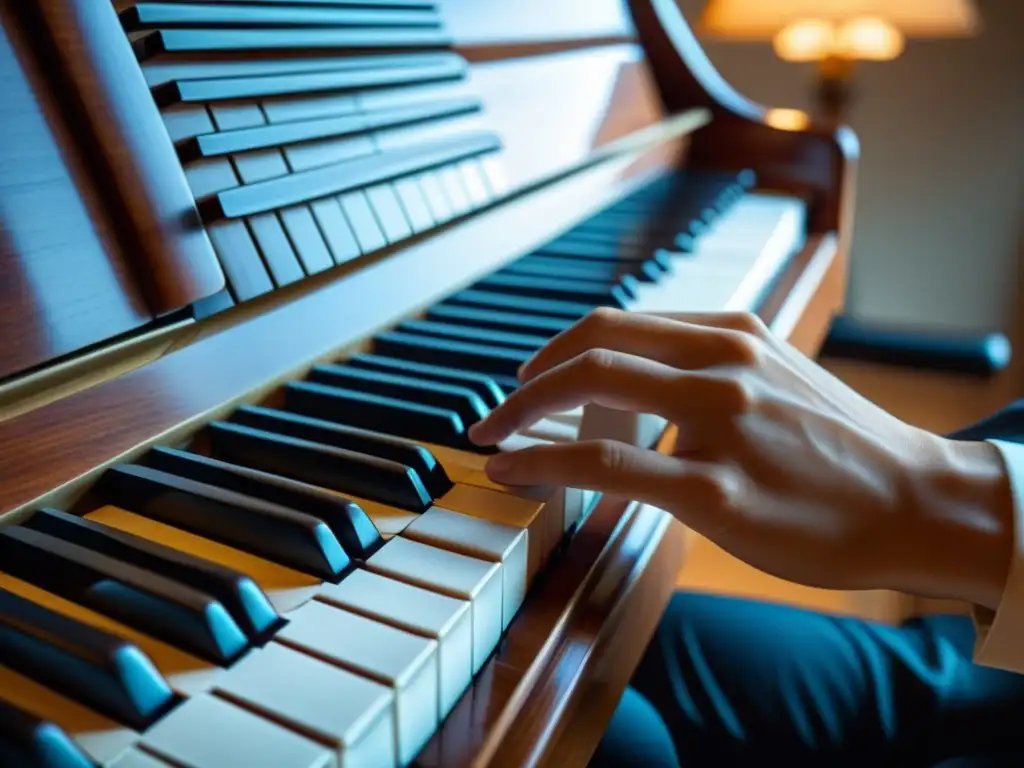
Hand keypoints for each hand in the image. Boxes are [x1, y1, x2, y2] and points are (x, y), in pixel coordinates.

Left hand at [468, 309, 1013, 609]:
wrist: (923, 503)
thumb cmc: (846, 450)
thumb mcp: (781, 376)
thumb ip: (713, 367)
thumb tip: (643, 379)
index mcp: (732, 333)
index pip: (618, 323)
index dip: (557, 349)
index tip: (529, 379)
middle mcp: (722, 361)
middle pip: (591, 346)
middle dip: (526, 380)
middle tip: (495, 411)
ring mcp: (719, 421)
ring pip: (589, 389)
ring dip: (522, 412)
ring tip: (493, 438)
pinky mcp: (715, 489)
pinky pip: (605, 464)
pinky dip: (545, 462)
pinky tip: (514, 471)